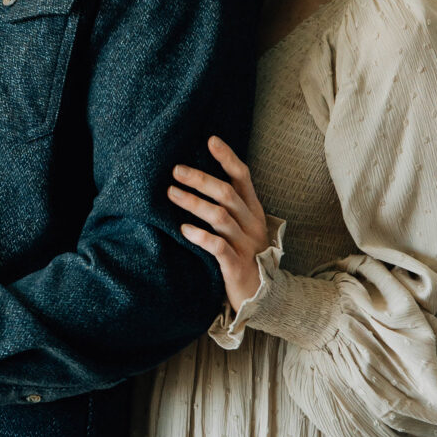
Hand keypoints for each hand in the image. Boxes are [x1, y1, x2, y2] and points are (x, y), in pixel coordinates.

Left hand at [170, 135, 268, 311]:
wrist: (265, 297)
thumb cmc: (245, 256)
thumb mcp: (241, 227)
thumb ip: (226, 207)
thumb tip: (196, 181)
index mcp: (253, 210)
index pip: (243, 177)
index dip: (227, 157)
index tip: (210, 140)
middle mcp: (251, 223)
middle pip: (227, 193)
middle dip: (200, 179)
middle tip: (175, 171)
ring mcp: (246, 245)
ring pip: (220, 216)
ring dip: (194, 203)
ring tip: (171, 194)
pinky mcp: (237, 266)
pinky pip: (218, 247)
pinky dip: (200, 236)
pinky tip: (183, 229)